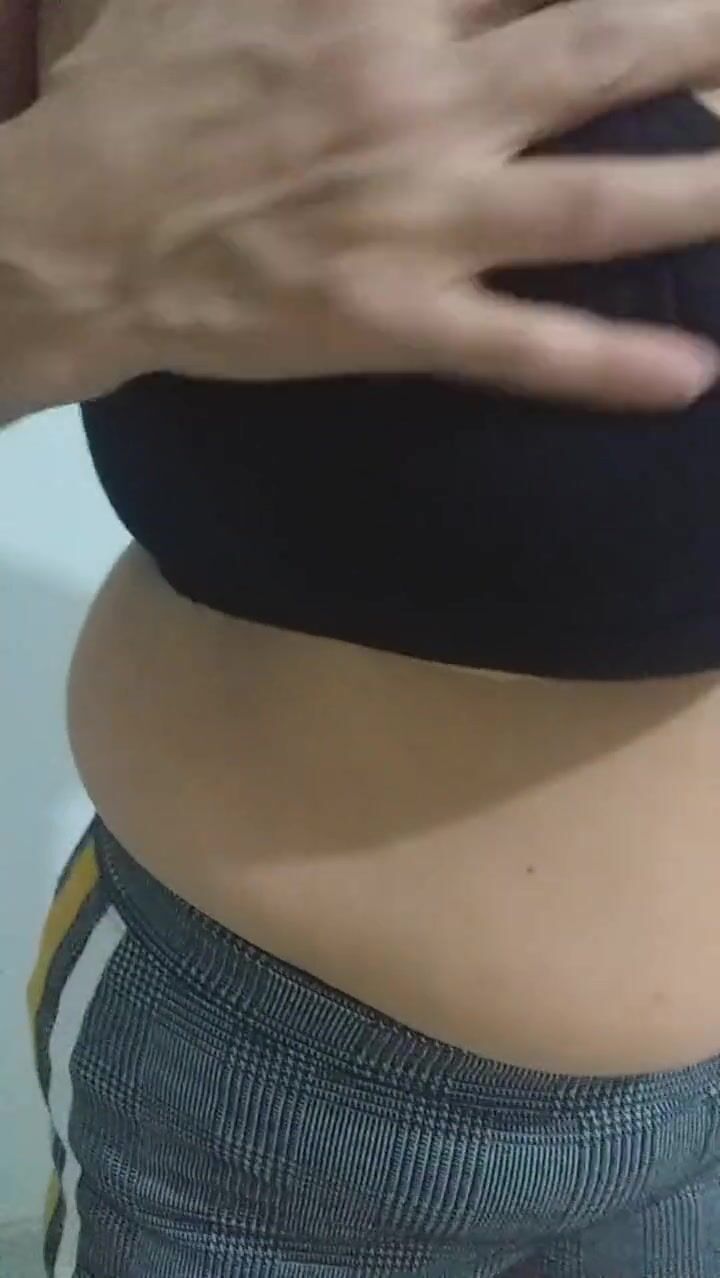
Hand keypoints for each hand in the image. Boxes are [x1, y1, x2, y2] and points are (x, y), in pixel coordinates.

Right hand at [30, 0, 719, 406]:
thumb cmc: (141, 94)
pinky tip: (696, 376)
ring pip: (593, 207)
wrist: (79, 232)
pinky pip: (522, 348)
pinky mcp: (395, 320)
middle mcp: (421, 101)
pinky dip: (611, 366)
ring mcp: (416, 219)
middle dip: (707, 37)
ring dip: (703, 194)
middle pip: (604, 48)